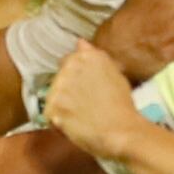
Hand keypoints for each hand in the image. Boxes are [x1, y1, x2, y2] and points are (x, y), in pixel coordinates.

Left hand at [46, 40, 142, 158]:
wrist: (121, 131)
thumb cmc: (123, 106)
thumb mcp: (115, 74)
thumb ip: (95, 57)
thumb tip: (80, 42)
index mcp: (88, 56)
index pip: (69, 60)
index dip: (77, 77)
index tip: (87, 89)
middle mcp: (71, 67)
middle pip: (59, 78)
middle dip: (68, 91)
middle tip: (87, 105)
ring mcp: (59, 87)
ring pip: (53, 96)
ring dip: (63, 106)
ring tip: (83, 117)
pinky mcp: (52, 107)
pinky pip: (49, 115)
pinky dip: (59, 122)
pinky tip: (75, 125)